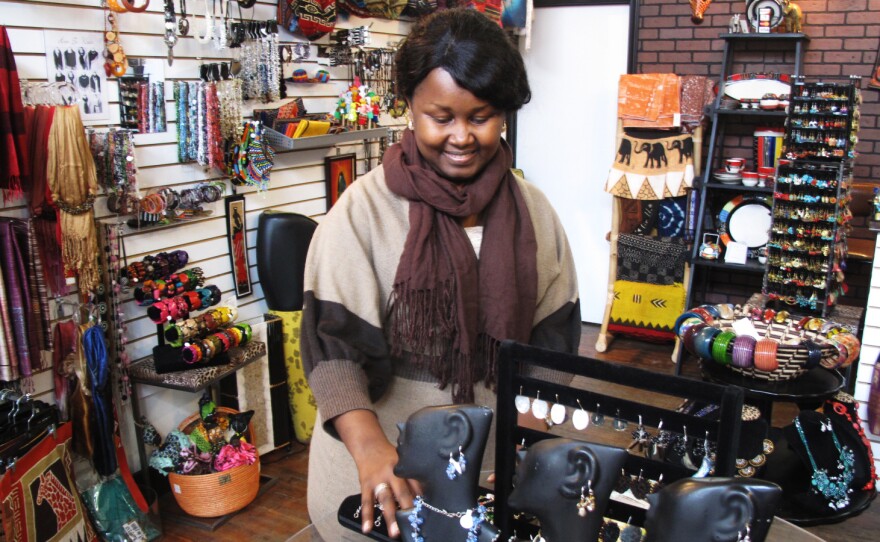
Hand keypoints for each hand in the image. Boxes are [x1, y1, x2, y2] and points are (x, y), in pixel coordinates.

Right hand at [334, 410, 419, 537]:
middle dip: (407, 509)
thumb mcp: (403, 462)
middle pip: (402, 492)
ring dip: (390, 516)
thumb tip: (423, 498)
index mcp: (404, 467)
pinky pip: (366, 501)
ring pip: (385, 499)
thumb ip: (412, 478)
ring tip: (394, 532)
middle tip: (413, 523)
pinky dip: (366, 516)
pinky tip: (367, 528)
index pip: (416, 484)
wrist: (369, 446)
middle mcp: (392, 473)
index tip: (428, 512)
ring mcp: (378, 479)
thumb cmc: (390, 458)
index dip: (422, 498)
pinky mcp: (365, 484)